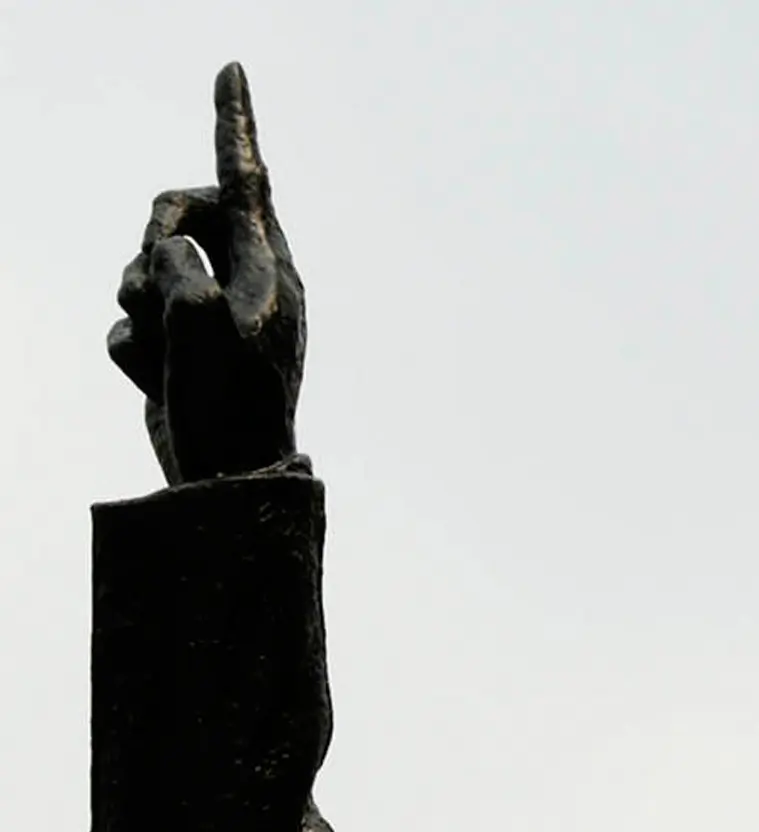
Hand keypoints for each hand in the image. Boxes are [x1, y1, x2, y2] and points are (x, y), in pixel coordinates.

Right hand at [107, 64, 304, 484]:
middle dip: (152, 236)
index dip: (233, 120)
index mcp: (272, 268)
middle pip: (176, 214)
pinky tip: (162, 381)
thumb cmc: (233, 405)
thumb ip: (182, 270)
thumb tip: (167, 258)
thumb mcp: (207, 324)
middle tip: (156, 276)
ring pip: (142, 268)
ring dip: (139, 305)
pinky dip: (134, 350)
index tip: (232, 68)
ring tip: (170, 350)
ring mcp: (210, 312)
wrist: (227, 478)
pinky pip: (129, 321)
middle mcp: (245, 282)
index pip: (246, 178)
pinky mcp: (179, 344)